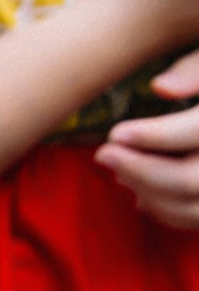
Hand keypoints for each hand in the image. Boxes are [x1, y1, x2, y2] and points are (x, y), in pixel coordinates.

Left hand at [96, 46, 198, 227]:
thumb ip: (192, 71)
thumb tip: (159, 88)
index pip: (196, 131)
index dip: (153, 136)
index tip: (114, 133)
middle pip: (189, 179)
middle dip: (139, 170)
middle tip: (101, 154)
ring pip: (190, 206)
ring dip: (146, 192)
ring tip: (118, 171)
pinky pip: (195, 219)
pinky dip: (164, 211)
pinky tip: (139, 192)